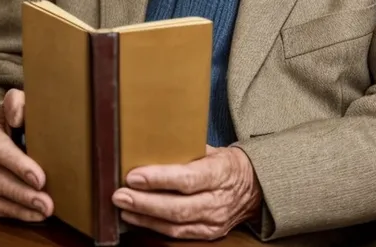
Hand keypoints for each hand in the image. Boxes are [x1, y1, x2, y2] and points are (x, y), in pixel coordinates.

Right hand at [0, 89, 53, 221]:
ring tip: (44, 210)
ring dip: (20, 206)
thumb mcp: (13, 101)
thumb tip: (19, 116)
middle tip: (46, 202)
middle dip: (22, 192)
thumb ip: (17, 103)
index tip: (40, 178)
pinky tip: (34, 214)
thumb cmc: (11, 114)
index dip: (18, 165)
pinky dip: (15, 213)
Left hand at [112, 145, 261, 239]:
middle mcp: (218, 200)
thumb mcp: (213, 149)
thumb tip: (153, 140)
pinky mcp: (209, 234)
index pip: (187, 178)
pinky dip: (155, 228)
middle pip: (177, 207)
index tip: (134, 175)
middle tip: (119, 194)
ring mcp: (214, 221)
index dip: (159, 179)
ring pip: (175, 225)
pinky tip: (137, 219)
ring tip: (123, 207)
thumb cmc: (228, 163)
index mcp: (220, 172)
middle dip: (144, 202)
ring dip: (144, 217)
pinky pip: (178, 235)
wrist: (255, 188)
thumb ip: (187, 150)